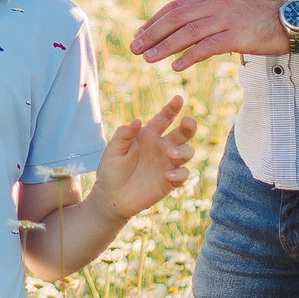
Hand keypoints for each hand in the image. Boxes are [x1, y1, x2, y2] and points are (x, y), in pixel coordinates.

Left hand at [97, 96, 194, 218]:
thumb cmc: (110, 171)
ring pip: (187, 152)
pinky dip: (179, 173)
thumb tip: (137, 121)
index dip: (172, 108)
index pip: (164, 119)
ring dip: (182, 151)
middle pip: (183, 133)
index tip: (179, 99)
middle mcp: (161, 147)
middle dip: (189, 126)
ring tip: (169, 154)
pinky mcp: (170, 182)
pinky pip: (183, 174)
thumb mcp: (112, 151)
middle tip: (187, 122)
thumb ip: (123, 135)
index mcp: (148, 136)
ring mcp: (167, 164)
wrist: (111, 198)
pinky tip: (167, 175)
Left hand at [130, 0, 288, 69]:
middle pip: (175, 18)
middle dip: (152, 33)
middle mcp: (215, 4)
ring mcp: (225, 19)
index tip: (140, 33)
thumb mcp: (235, 5)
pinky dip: (188, 56)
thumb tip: (196, 25)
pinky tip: (175, 67)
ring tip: (147, 59)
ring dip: (164, 46)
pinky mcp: (237, 36)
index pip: (175, 7)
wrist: (297, 11)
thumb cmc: (268, 11)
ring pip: (186, 33)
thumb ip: (214, 12)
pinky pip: (207, 47)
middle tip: (134, 47)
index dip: (155, 21)